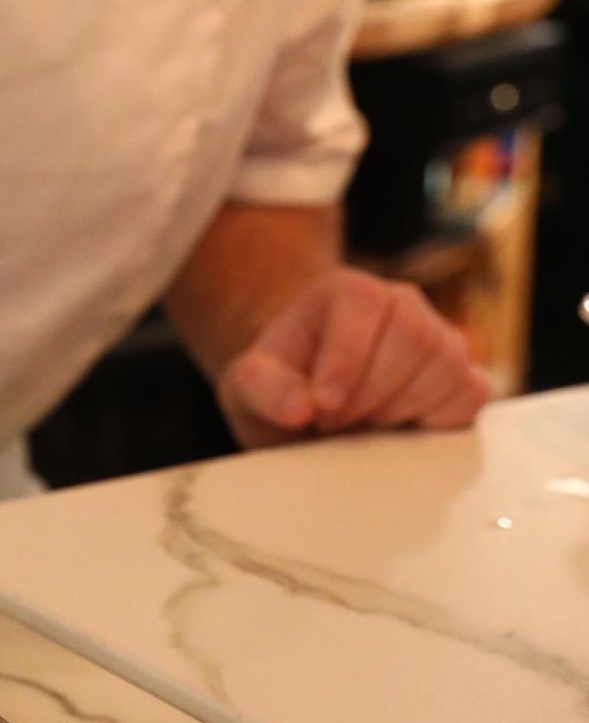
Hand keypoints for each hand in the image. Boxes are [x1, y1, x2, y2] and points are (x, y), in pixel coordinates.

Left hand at [216, 266, 490, 449]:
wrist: (311, 400)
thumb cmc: (283, 385)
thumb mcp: (250, 385)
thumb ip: (262, 388)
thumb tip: (300, 407)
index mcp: (347, 291)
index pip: (362, 306)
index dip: (346, 359)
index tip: (324, 405)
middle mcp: (401, 303)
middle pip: (412, 339)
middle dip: (371, 395)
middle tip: (334, 424)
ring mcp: (438, 338)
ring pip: (446, 367)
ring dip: (402, 411)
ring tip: (362, 425)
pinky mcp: (463, 376)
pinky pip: (472, 395)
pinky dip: (439, 422)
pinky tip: (400, 431)